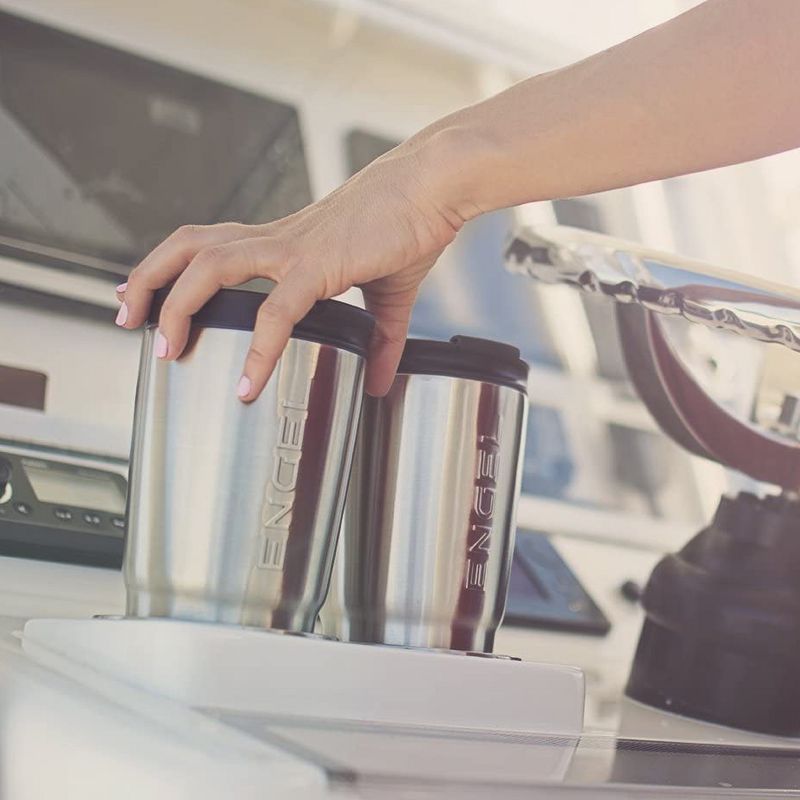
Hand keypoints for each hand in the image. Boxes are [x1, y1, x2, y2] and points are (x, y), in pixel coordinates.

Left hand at [115, 135, 465, 398]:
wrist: (432, 187)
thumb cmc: (407, 225)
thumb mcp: (388, 294)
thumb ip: (380, 340)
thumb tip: (382, 383)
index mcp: (284, 241)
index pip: (209, 244)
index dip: (170, 266)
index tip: (145, 294)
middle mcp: (275, 240)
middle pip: (188, 245)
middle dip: (148, 279)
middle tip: (127, 317)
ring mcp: (291, 249)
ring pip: (208, 265)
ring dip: (177, 305)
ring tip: (165, 350)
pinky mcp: (317, 265)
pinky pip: (275, 311)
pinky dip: (258, 350)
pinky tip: (249, 385)